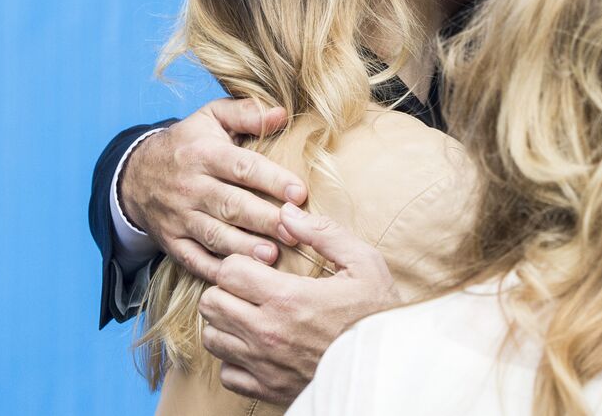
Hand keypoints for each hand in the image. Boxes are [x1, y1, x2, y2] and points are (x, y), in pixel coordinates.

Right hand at [119, 98, 306, 282]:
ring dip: (243, 247)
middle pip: (231, 205)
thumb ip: (246, 113)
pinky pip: (193, 259)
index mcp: (204, 154)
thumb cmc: (189, 143)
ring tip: (272, 257)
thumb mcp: (211, 117)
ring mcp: (179, 217)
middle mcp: (190, 187)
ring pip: (214, 235)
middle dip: (263, 220)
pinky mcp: (172, 242)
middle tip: (295, 231)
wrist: (135, 174)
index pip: (242, 167)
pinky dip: (214, 271)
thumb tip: (281, 113)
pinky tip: (238, 276)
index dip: (272, 180)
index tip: (300, 193)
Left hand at [199, 202, 399, 403]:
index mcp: (288, 297)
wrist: (389, 366)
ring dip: (226, 323)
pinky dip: (234, 358)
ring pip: (212, 337)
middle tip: (249, 288)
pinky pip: (227, 372)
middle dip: (226, 289)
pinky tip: (256, 346)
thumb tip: (287, 212)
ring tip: (250, 314)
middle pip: (212, 303)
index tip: (258, 266)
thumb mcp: (363, 263)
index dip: (240, 262)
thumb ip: (324, 233)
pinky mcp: (267, 389)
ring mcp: (264, 364)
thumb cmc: (377, 312)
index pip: (228, 271)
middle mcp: (268, 332)